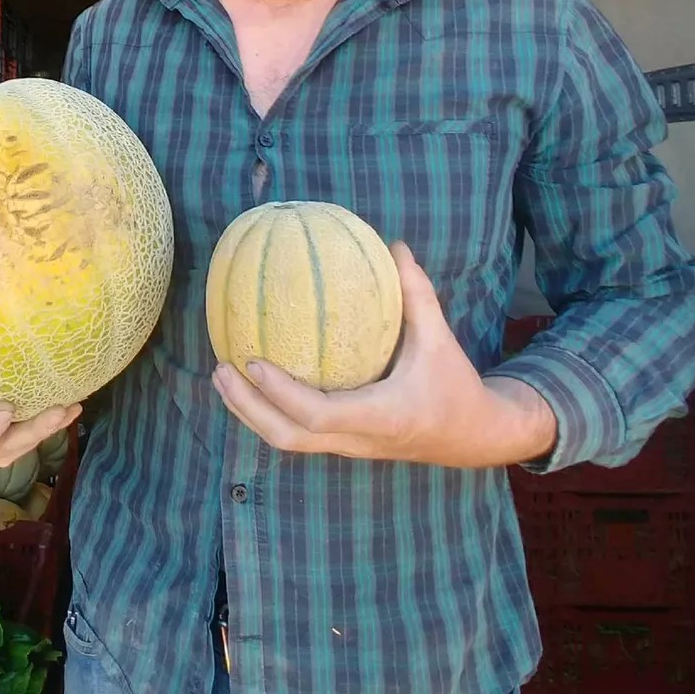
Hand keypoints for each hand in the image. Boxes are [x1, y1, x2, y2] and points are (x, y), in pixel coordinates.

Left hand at [211, 241, 556, 467]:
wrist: (473, 437)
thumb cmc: (455, 386)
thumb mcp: (440, 339)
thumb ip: (417, 294)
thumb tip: (395, 245)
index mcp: (380, 416)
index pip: (318, 414)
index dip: (280, 393)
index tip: (253, 362)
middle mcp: (357, 439)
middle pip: (288, 437)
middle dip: (248, 408)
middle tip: (221, 368)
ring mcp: (348, 447)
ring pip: (287, 441)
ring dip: (250, 413)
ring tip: (221, 376)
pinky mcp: (344, 445)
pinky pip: (298, 433)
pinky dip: (269, 411)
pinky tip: (252, 382)